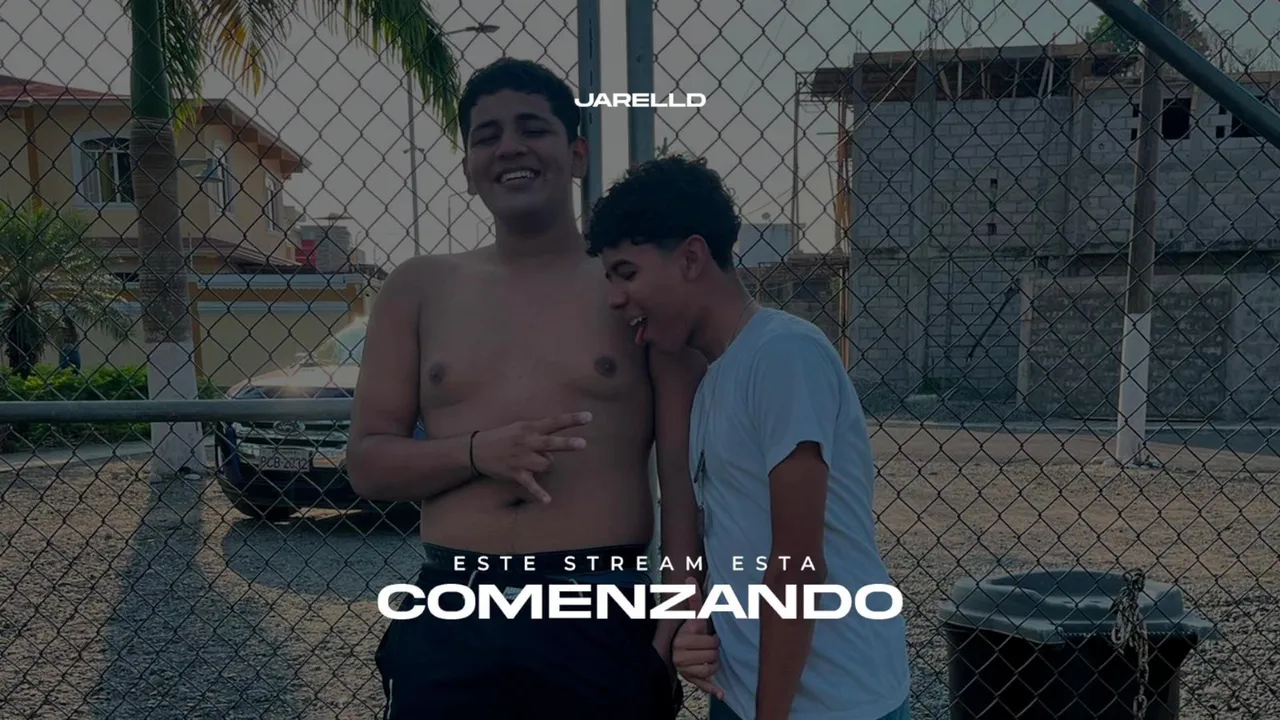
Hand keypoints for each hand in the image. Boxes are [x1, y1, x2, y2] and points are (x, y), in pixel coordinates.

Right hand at [470, 412, 592, 502]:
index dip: (572, 419)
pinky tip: (548, 501)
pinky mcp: (516, 473)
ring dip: (547, 465)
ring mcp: (522, 458)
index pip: (555, 422)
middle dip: (567, 444)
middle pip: (551, 443)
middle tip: (583, 444)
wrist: (476, 449)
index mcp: (530, 428)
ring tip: (536, 463)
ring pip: (547, 464)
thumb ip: (539, 431)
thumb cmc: (503, 437)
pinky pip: (531, 484)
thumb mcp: (520, 427)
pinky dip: (539, 494)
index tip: (589, 417)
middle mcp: (527, 442)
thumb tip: (557, 443)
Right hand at [673, 579, 723, 699]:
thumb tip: (690, 578)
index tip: (709, 636)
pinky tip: (722, 693)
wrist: (681, 646)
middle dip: (715, 651)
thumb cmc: (691, 629)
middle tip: (710, 647)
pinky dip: (712, 689)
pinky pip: (702, 685)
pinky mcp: (691, 680)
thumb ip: (694, 598)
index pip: (710, 643)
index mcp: (681, 640)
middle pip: (712, 657)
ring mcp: (684, 670)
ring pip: (711, 669)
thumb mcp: (694, 615)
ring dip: (715, 663)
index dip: (713, 639)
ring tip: (710, 656)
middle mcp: (680, 657)